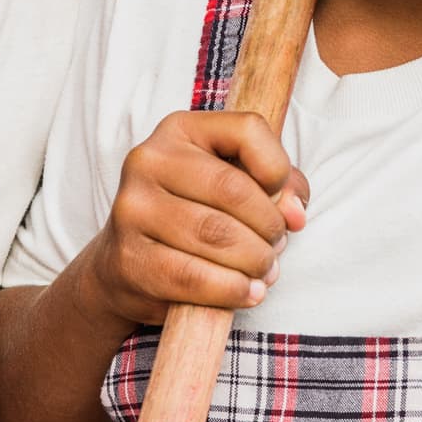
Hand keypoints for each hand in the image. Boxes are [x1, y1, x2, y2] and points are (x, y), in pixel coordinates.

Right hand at [87, 111, 309, 325]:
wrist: (126, 264)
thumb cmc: (193, 215)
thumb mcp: (235, 184)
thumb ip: (277, 186)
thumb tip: (295, 213)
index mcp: (180, 129)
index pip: (247, 130)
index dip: (279, 169)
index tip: (284, 202)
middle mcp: (149, 160)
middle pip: (232, 189)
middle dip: (268, 226)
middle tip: (277, 247)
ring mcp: (133, 208)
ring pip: (216, 235)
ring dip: (255, 260)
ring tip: (265, 270)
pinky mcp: (129, 257)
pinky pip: (193, 276)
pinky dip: (231, 289)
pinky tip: (246, 291)